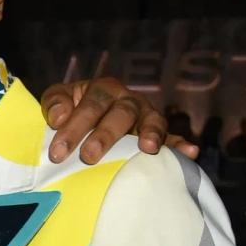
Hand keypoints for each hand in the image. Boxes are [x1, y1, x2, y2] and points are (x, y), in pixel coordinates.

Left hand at [40, 77, 197, 164]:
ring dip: (151, 133)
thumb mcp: (58, 98)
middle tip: (88, 157)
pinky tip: (190, 152)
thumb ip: (54, 102)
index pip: (89, 107)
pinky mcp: (158, 132)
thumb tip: (59, 117)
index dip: (74, 128)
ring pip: (150, 121)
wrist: (89, 116)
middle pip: (120, 114)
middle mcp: (127, 99)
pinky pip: (172, 137)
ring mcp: (145, 115)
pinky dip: (179, 145)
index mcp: (102, 89)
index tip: (58, 152)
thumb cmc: (71, 109)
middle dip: (104, 136)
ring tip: (148, 147)